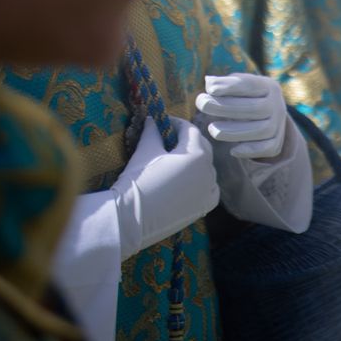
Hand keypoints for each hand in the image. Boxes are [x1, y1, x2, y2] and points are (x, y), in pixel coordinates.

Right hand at [111, 116, 219, 259]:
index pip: (190, 130)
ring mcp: (209, 190)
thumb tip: (151, 120)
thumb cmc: (139, 181)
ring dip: (195, 161)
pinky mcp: (204, 207)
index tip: (164, 123)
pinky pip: (209, 189)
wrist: (131, 219)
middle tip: (169, 139)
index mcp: (197, 154)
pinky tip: (188, 182)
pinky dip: (202, 182)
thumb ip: (152, 133)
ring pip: (206, 168)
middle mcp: (209, 171)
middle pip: (202, 148)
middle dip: (187, 141)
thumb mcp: (146, 151)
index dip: (176, 124)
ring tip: (176, 161)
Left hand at [197, 73, 287, 159]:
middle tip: (203, 104)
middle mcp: (277, 105)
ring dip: (234, 131)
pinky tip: (232, 150)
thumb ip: (224, 83)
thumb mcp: (237, 86)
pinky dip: (251, 150)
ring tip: (212, 129)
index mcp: (268, 87)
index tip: (209, 88)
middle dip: (225, 107)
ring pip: (261, 130)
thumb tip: (209, 82)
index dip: (230, 86)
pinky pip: (267, 148)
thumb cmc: (243, 98)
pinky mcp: (276, 142)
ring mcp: (278, 125)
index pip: (250, 85)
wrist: (266, 116)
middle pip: (255, 108)